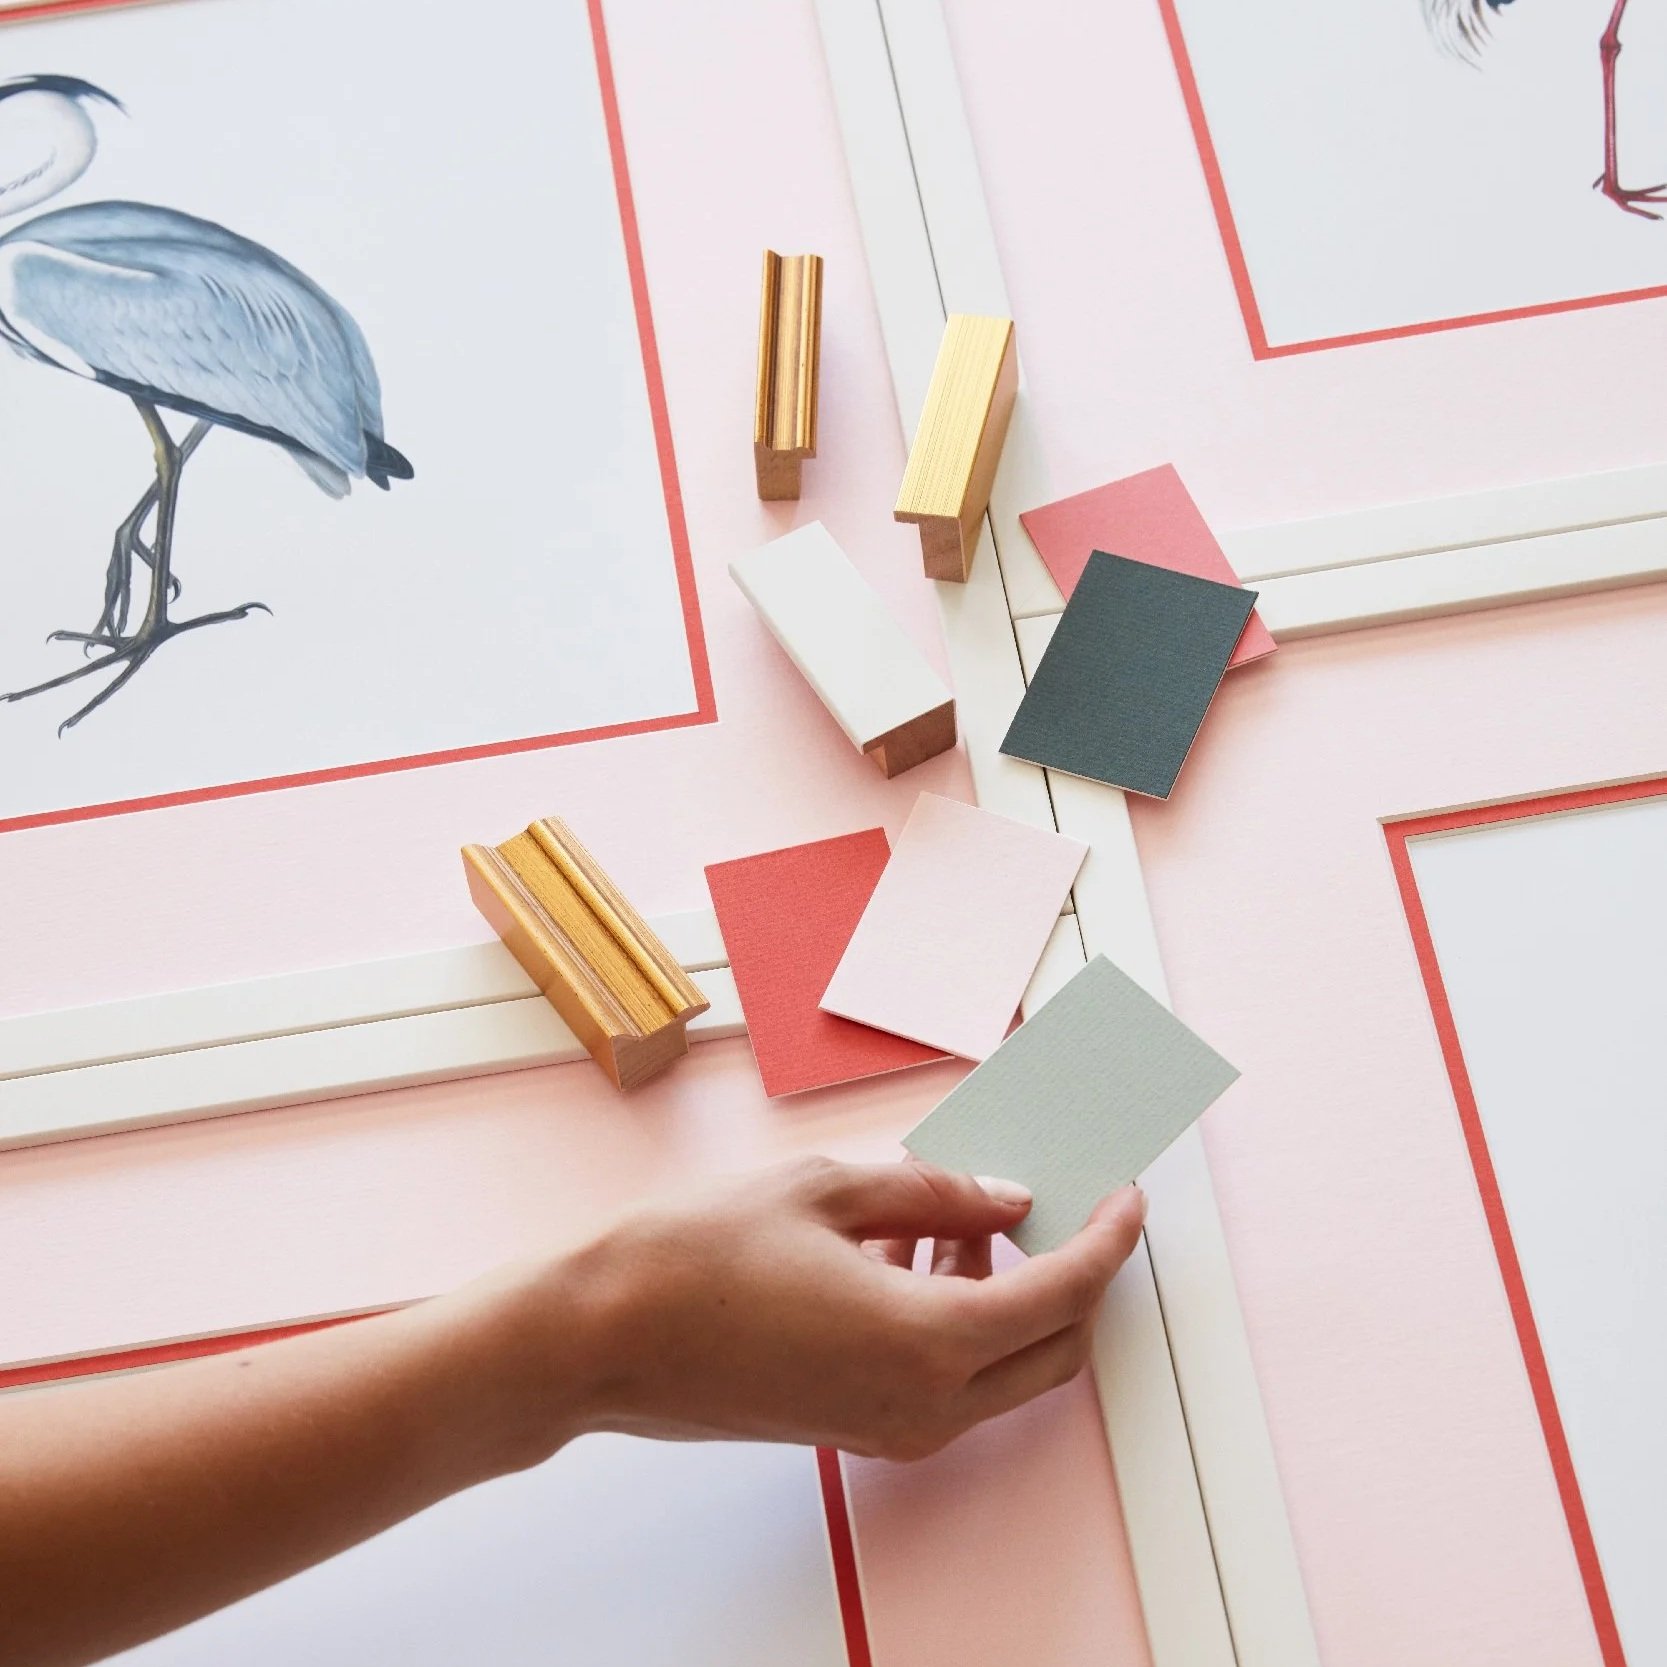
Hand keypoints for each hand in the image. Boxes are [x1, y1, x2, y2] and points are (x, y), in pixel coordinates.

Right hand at [476, 1157, 1146, 1464]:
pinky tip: (917, 1249)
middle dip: (1078, 1276)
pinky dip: (963, 1318)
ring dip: (1014, 1293)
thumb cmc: (699, 1257)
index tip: (1125, 1197)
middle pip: (1054, 1349)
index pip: (1063, 1294)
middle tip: (1068, 1205)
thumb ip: (935, 1195)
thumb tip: (1007, 1200)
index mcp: (928, 1342)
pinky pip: (948, 1377)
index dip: (1107, 1241)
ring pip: (1003, 1368)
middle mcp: (924, 1404)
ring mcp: (890, 1425)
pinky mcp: (857, 1424)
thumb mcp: (828, 1191)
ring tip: (972, 1212)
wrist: (603, 1338)